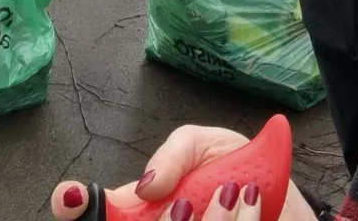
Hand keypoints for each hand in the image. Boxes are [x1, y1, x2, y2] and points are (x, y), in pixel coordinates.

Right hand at [49, 125, 317, 220]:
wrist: (287, 201)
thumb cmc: (240, 172)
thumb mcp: (201, 144)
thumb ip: (172, 155)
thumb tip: (145, 187)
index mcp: (141, 211)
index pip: (96, 212)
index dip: (75, 205)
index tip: (70, 198)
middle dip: (168, 220)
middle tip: (188, 203)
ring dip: (213, 220)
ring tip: (236, 195)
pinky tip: (248, 209)